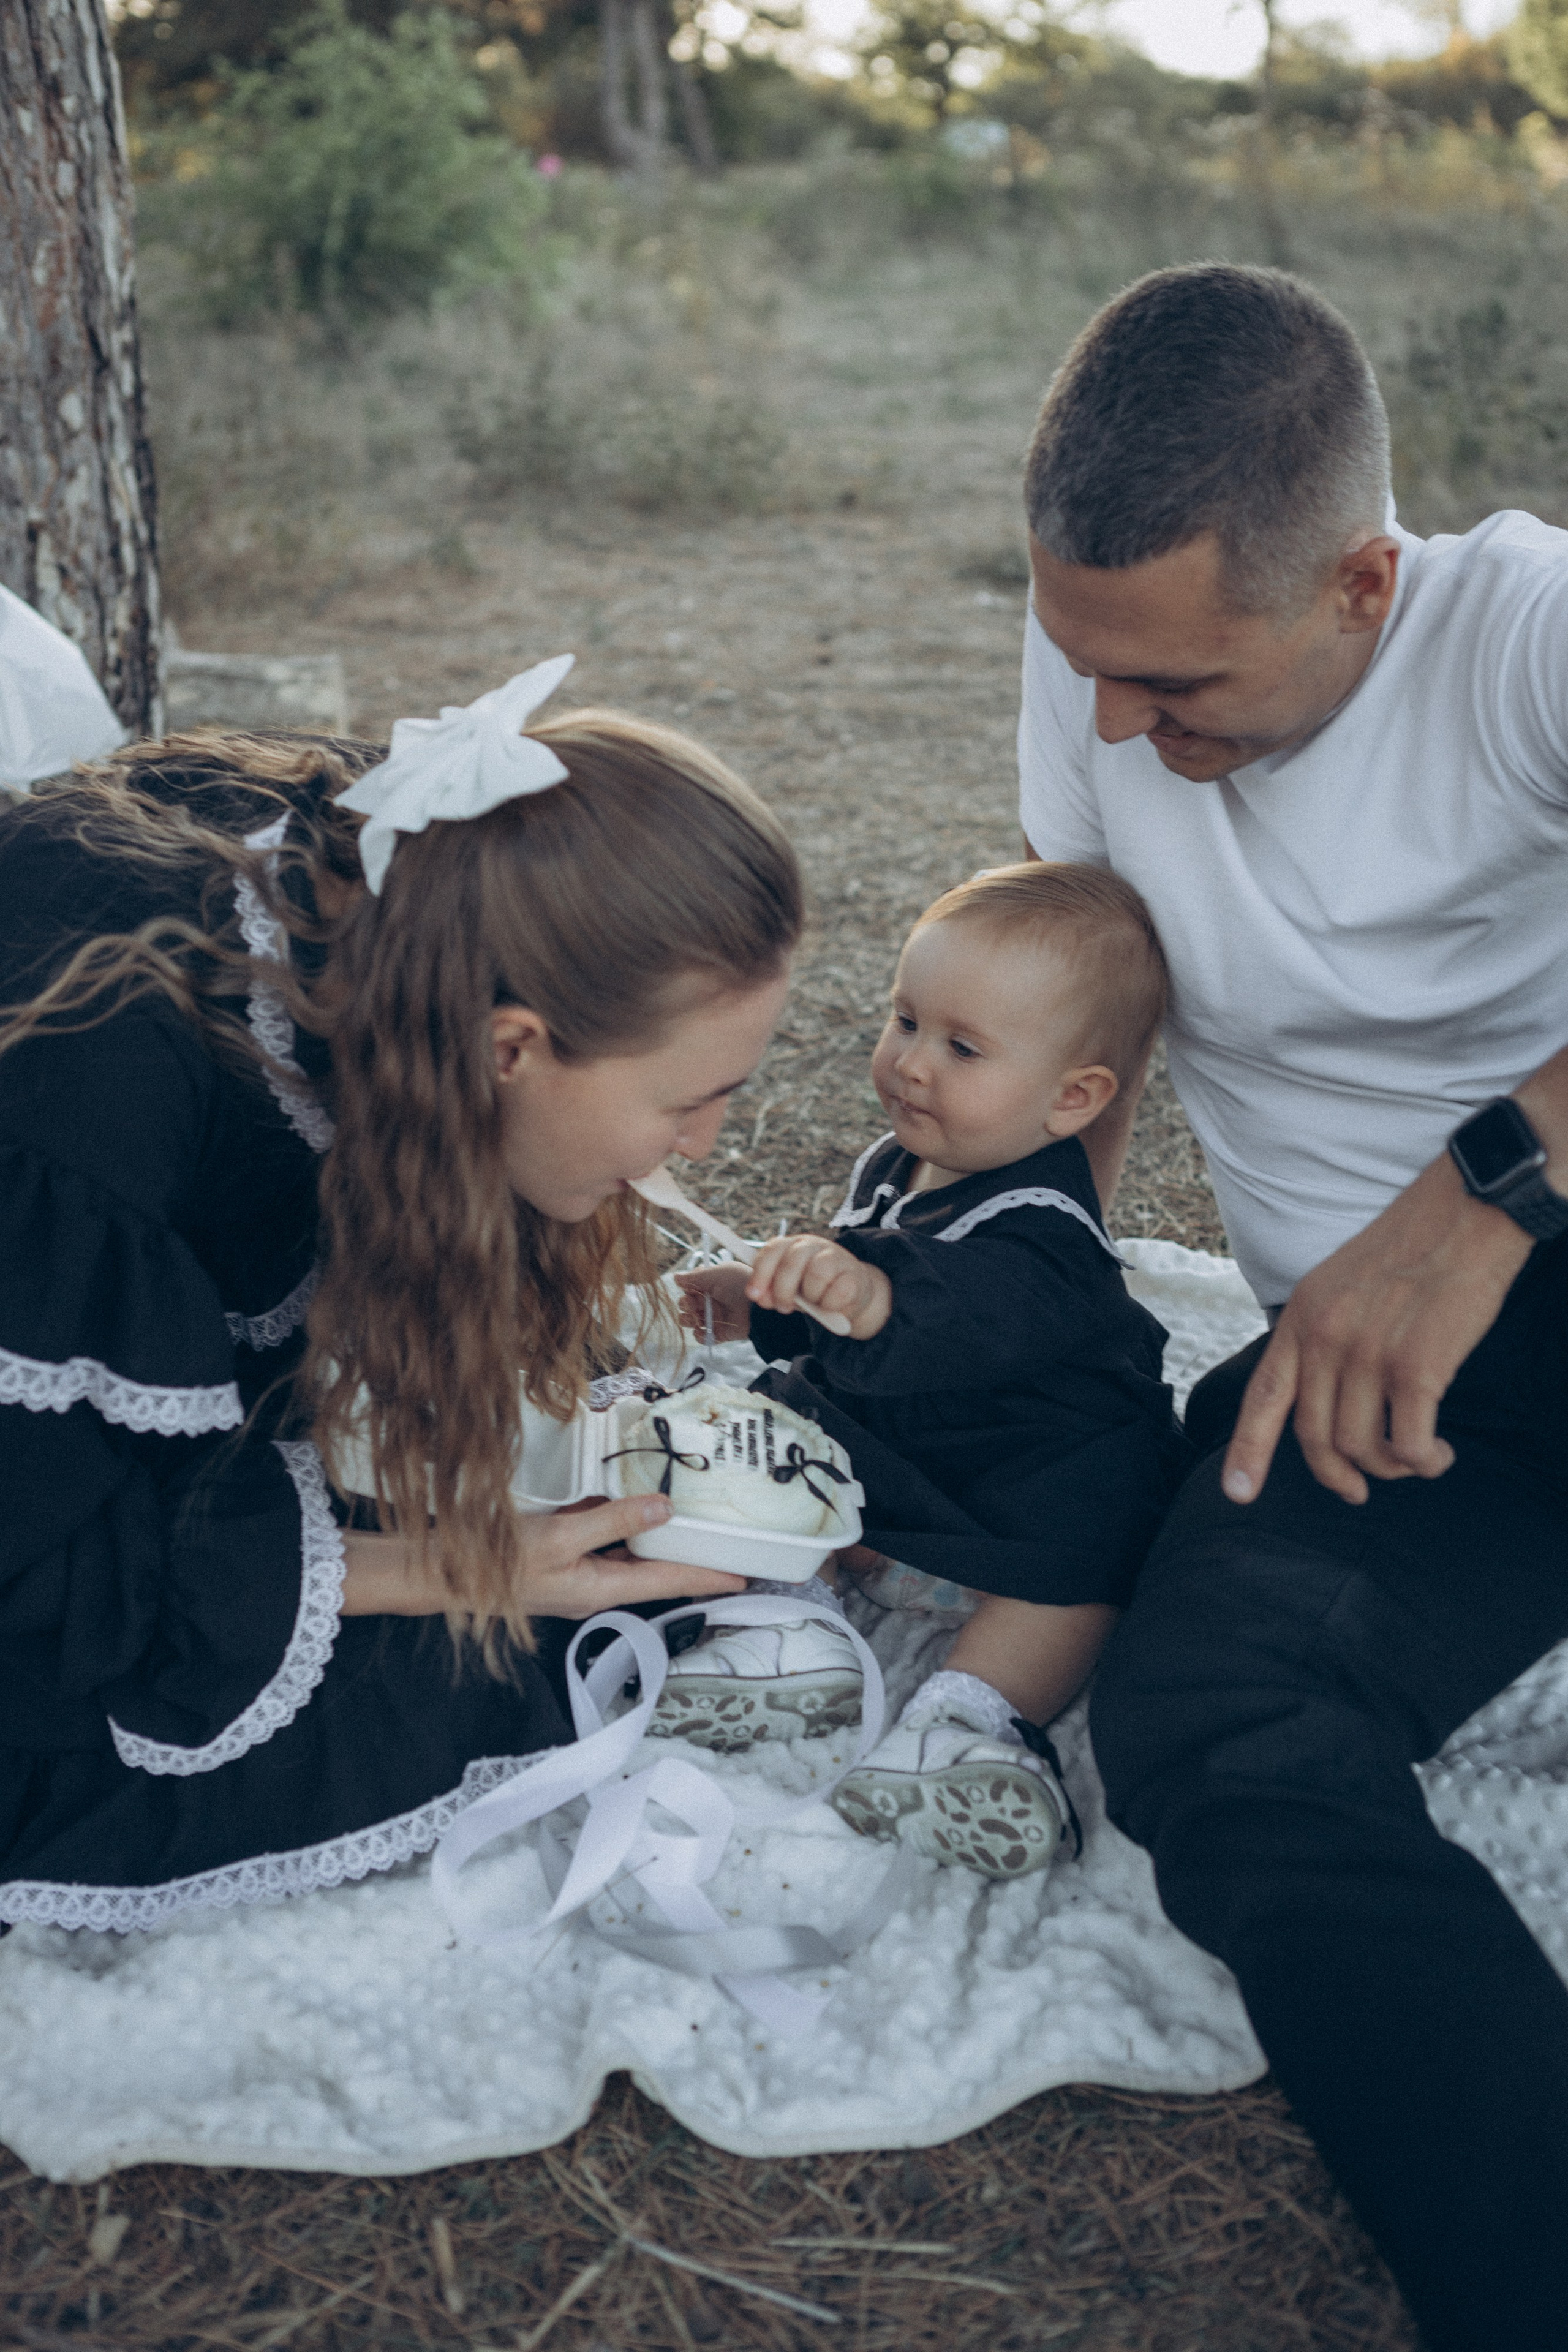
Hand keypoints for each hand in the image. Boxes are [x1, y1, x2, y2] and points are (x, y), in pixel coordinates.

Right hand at [342, 1492, 744, 1618]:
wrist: (444, 1575)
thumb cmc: (498, 1564)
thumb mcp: (558, 1538)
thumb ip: (610, 1520)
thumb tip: (663, 1509)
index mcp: (603, 1589)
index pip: (671, 1584)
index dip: (713, 1576)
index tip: (752, 1574)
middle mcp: (598, 1585)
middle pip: (659, 1572)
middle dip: (695, 1558)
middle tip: (733, 1538)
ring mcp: (579, 1573)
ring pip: (634, 1555)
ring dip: (663, 1540)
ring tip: (699, 1518)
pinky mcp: (563, 1557)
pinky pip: (605, 1540)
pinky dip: (625, 1523)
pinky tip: (636, 1500)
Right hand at [675, 1261, 753, 1341]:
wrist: (757, 1307)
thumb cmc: (740, 1285)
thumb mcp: (717, 1274)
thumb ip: (695, 1276)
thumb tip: (675, 1277)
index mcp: (711, 1285)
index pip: (690, 1287)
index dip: (687, 1289)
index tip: (690, 1289)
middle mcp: (710, 1301)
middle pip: (686, 1304)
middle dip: (685, 1304)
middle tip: (692, 1305)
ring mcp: (714, 1317)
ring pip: (690, 1321)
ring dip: (687, 1320)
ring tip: (695, 1318)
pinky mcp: (719, 1333)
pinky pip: (703, 1337)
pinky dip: (699, 1336)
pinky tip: (702, 1330)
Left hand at [744, 1233, 892, 1339]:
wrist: (851, 1293)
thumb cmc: (813, 1289)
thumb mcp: (789, 1289)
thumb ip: (772, 1291)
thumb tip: (761, 1297)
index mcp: (793, 1244)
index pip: (773, 1249)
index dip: (761, 1273)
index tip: (754, 1295)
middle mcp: (814, 1245)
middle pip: (792, 1261)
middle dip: (783, 1289)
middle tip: (783, 1307)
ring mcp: (837, 1257)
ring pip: (816, 1275)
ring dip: (810, 1296)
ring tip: (813, 1302)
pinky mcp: (855, 1275)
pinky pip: (837, 1293)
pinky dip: (829, 1305)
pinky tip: (830, 1306)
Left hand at [1222, 1152, 1532, 1506]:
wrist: (1466, 1211)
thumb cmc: (1412, 1247)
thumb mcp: (1339, 1284)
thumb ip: (1322, 1335)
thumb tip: (1323, 1396)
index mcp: (1301, 1317)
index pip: (1262, 1397)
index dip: (1246, 1451)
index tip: (1238, 1493)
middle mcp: (1325, 1338)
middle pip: (1315, 1438)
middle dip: (1339, 1475)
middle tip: (1359, 1490)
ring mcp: (1368, 1354)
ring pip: (1363, 1447)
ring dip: (1392, 1468)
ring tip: (1416, 1458)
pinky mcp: (1417, 1368)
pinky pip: (1409, 1445)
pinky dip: (1424, 1461)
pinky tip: (1438, 1453)